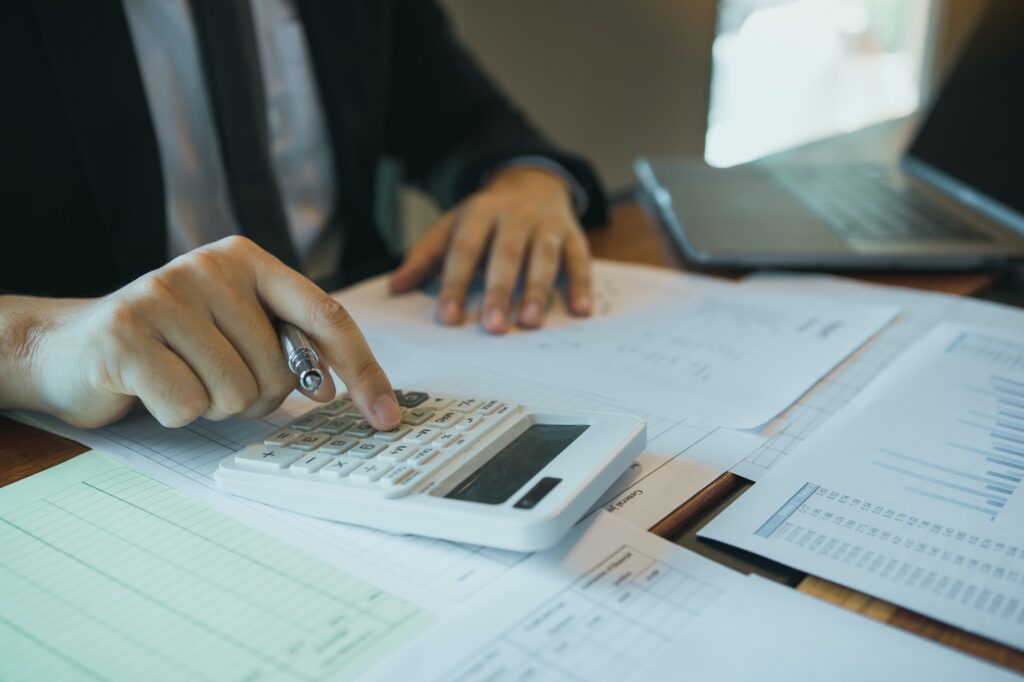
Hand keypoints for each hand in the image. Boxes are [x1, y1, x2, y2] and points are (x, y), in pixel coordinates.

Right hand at [8, 236, 400, 429]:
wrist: (72, 346)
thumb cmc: (170, 344)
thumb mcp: (234, 329)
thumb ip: (286, 346)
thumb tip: (337, 387)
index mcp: (247, 261)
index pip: (325, 315)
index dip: (362, 369)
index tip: (386, 414)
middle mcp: (210, 267)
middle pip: (280, 371)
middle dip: (256, 397)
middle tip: (214, 378)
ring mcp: (165, 294)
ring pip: (237, 393)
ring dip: (215, 406)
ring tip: (181, 377)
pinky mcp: (127, 333)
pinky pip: (189, 406)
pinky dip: (175, 413)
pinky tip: (150, 387)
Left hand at [389, 166, 592, 332]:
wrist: (532, 182)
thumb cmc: (486, 217)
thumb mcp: (452, 227)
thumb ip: (426, 257)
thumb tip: (395, 287)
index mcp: (479, 212)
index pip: (465, 250)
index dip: (456, 284)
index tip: (449, 318)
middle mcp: (515, 215)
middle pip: (506, 254)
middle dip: (500, 291)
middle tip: (493, 327)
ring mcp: (546, 224)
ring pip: (544, 256)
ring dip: (539, 290)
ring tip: (530, 322)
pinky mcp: (573, 234)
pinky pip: (579, 259)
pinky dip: (582, 285)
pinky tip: (581, 311)